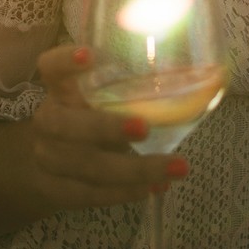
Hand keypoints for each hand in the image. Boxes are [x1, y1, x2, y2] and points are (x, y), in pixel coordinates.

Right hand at [20, 45, 188, 214]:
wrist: (42, 167)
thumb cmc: (84, 122)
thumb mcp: (94, 101)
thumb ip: (129, 91)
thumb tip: (206, 79)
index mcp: (58, 90)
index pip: (50, 68)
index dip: (64, 61)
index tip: (89, 55)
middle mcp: (47, 120)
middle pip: (64, 125)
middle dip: (104, 127)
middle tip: (144, 128)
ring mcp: (47, 157)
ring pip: (86, 165)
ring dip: (133, 169)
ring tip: (175, 167)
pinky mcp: (55, 189)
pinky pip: (90, 194)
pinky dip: (124, 193)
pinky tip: (155, 187)